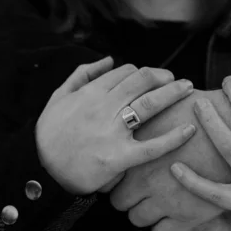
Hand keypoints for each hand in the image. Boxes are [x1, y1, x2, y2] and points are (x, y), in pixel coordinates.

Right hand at [36, 57, 196, 193]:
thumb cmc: (50, 135)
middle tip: (180, 81)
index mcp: (90, 92)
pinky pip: (152, 146)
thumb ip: (81, 75)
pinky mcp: (118, 158)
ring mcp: (111, 132)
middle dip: (165, 77)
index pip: (126, 72)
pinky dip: (173, 138)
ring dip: (173, 93)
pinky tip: (190, 130)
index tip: (156, 79)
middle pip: (142, 81)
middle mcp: (103, 107)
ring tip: (189, 90)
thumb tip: (109, 59)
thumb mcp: (58, 98)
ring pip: (150, 104)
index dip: (145, 73)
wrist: (40, 171)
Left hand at [110, 88, 230, 226]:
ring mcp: (165, 201)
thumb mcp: (164, 107)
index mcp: (136, 155)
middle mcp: (145, 181)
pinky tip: (172, 215)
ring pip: (138, 219)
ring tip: (158, 201)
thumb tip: (134, 112)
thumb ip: (144, 115)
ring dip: (145, 212)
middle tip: (142, 189)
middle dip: (129, 196)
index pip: (109, 179)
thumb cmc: (204, 112)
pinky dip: (164, 227)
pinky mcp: (187, 216)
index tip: (126, 175)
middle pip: (120, 202)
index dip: (117, 177)